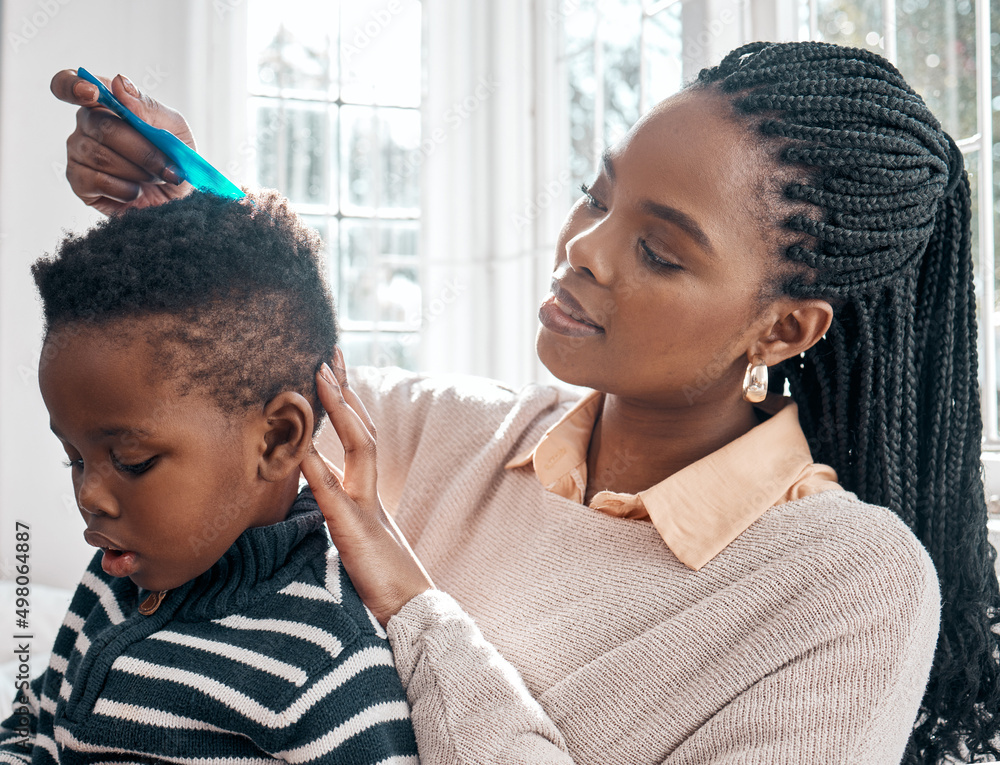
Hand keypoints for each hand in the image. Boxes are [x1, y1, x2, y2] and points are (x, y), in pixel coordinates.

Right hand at [50, 69, 195, 214]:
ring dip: (138, 172)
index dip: (74, 85)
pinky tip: (135, 191)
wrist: (180, 200)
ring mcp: (79, 152)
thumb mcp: (175, 128)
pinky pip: (96, 181)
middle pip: (102, 126)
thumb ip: (148, 106)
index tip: (92, 92)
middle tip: (167, 166)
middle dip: (143, 151)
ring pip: (101, 156)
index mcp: (107, 103)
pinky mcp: (79, 182)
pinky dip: (125, 189)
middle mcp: (86, 124)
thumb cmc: (175, 159)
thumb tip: (119, 83)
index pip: (72, 83)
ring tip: (155, 178)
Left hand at [301, 349, 433, 625]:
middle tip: (329, 352)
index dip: (345, 403)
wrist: (413, 611)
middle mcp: (370, 492)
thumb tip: (317, 496)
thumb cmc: (383, 581)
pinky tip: (302, 446)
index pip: (357, 436)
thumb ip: (340, 513)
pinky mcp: (356, 532)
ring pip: (358, 448)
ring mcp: (366, 508)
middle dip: (344, 390)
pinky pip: (334, 495)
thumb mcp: (356, 540)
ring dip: (340, 411)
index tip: (332, 369)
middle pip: (360, 429)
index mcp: (367, 493)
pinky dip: (318, 469)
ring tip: (321, 376)